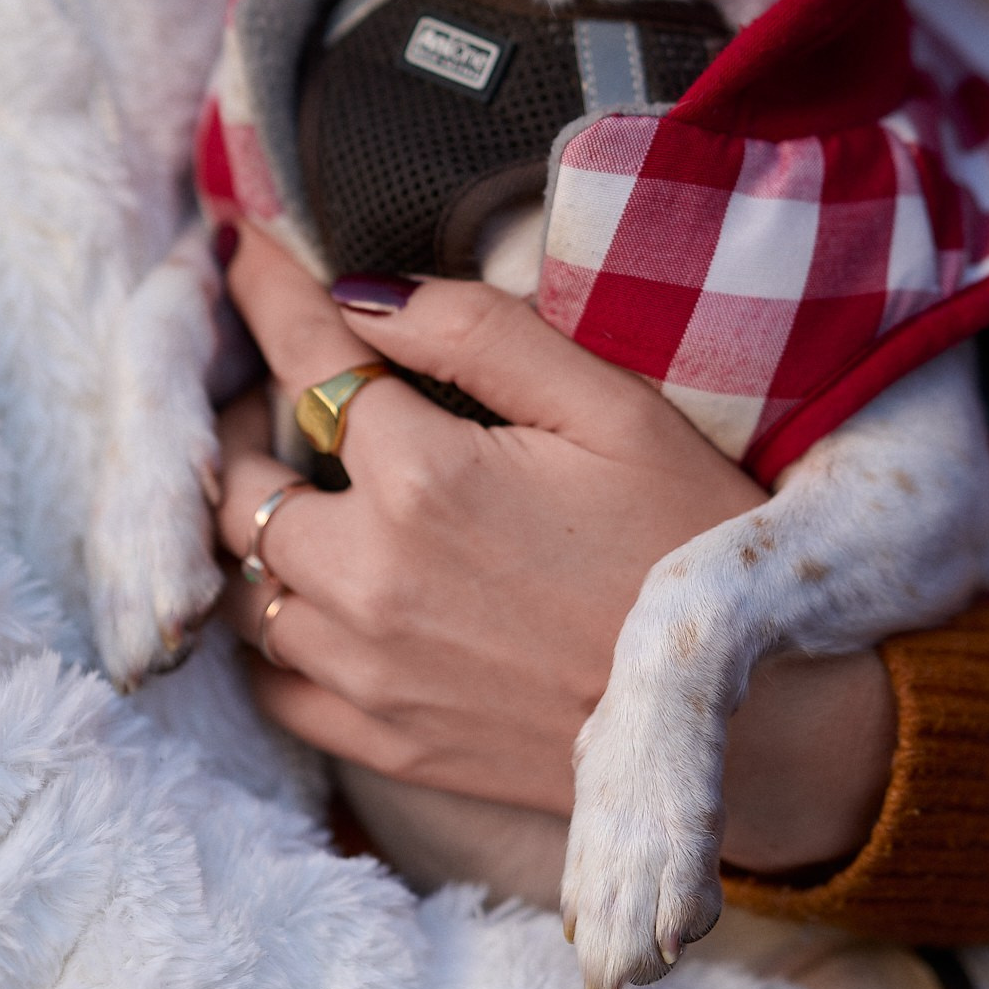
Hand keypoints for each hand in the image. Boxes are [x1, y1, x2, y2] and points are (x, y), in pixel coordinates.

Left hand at [214, 226, 894, 868]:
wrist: (751, 723)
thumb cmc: (692, 542)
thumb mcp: (611, 405)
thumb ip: (477, 333)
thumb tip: (363, 292)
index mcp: (422, 476)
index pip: (306, 355)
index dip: (265, 290)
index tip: (237, 246)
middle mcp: (369, 576)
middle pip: (239, 479)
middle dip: (247, 417)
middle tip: (278, 385)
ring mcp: (368, 670)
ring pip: (244, 582)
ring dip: (254, 523)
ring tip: (295, 481)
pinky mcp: (385, 742)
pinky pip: (272, 682)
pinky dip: (272, 627)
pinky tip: (313, 591)